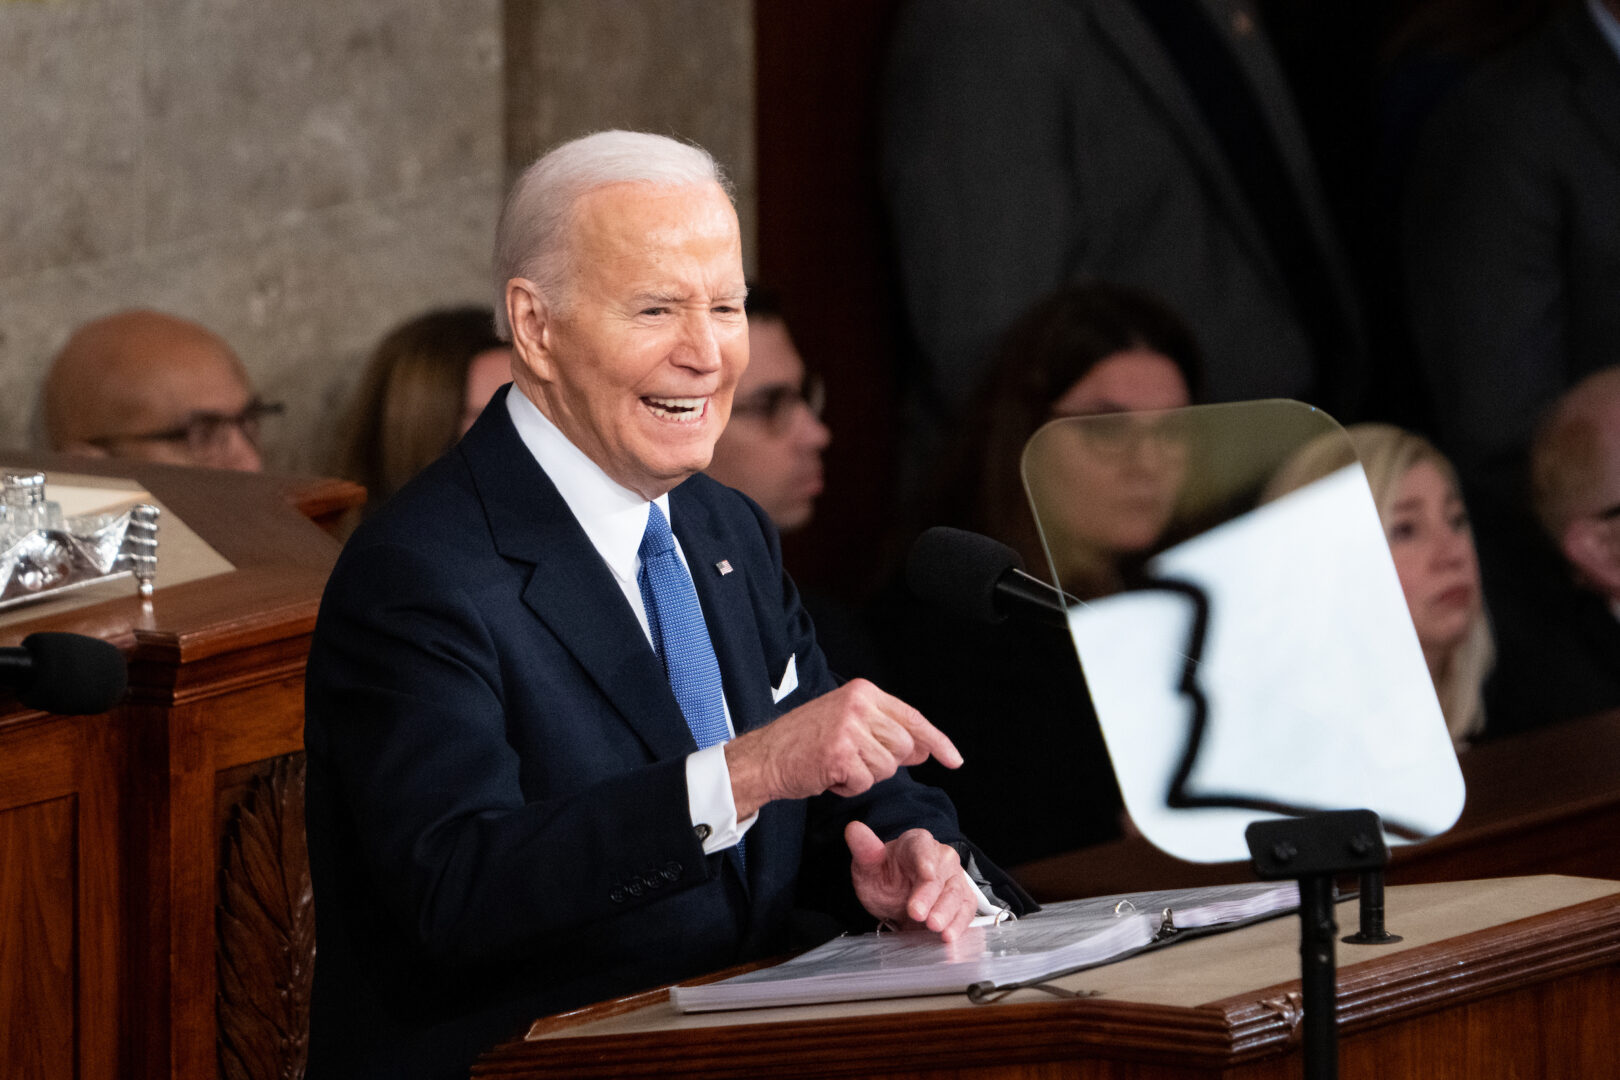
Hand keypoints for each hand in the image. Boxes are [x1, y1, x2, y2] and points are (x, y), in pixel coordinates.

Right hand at [724, 679, 961, 818]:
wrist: (764, 756)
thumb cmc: (803, 740)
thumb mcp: (846, 720)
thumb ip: (884, 729)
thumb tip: (924, 749)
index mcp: (863, 692)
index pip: (913, 718)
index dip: (937, 741)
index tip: (954, 760)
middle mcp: (859, 705)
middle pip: (904, 746)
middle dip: (885, 762)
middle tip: (853, 758)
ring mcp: (850, 729)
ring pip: (887, 768)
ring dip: (865, 775)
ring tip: (837, 763)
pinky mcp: (841, 755)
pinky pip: (866, 782)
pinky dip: (848, 787)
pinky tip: (828, 774)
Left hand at [846, 823, 975, 941]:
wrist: (895, 899)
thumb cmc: (884, 877)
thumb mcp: (867, 866)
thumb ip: (864, 850)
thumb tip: (854, 829)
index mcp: (917, 843)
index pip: (923, 848)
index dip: (926, 862)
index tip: (927, 874)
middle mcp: (941, 858)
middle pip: (940, 875)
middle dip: (931, 896)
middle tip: (917, 914)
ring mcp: (954, 879)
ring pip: (956, 894)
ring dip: (947, 913)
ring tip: (936, 929)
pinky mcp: (962, 900)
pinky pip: (966, 911)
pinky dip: (959, 925)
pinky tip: (949, 937)